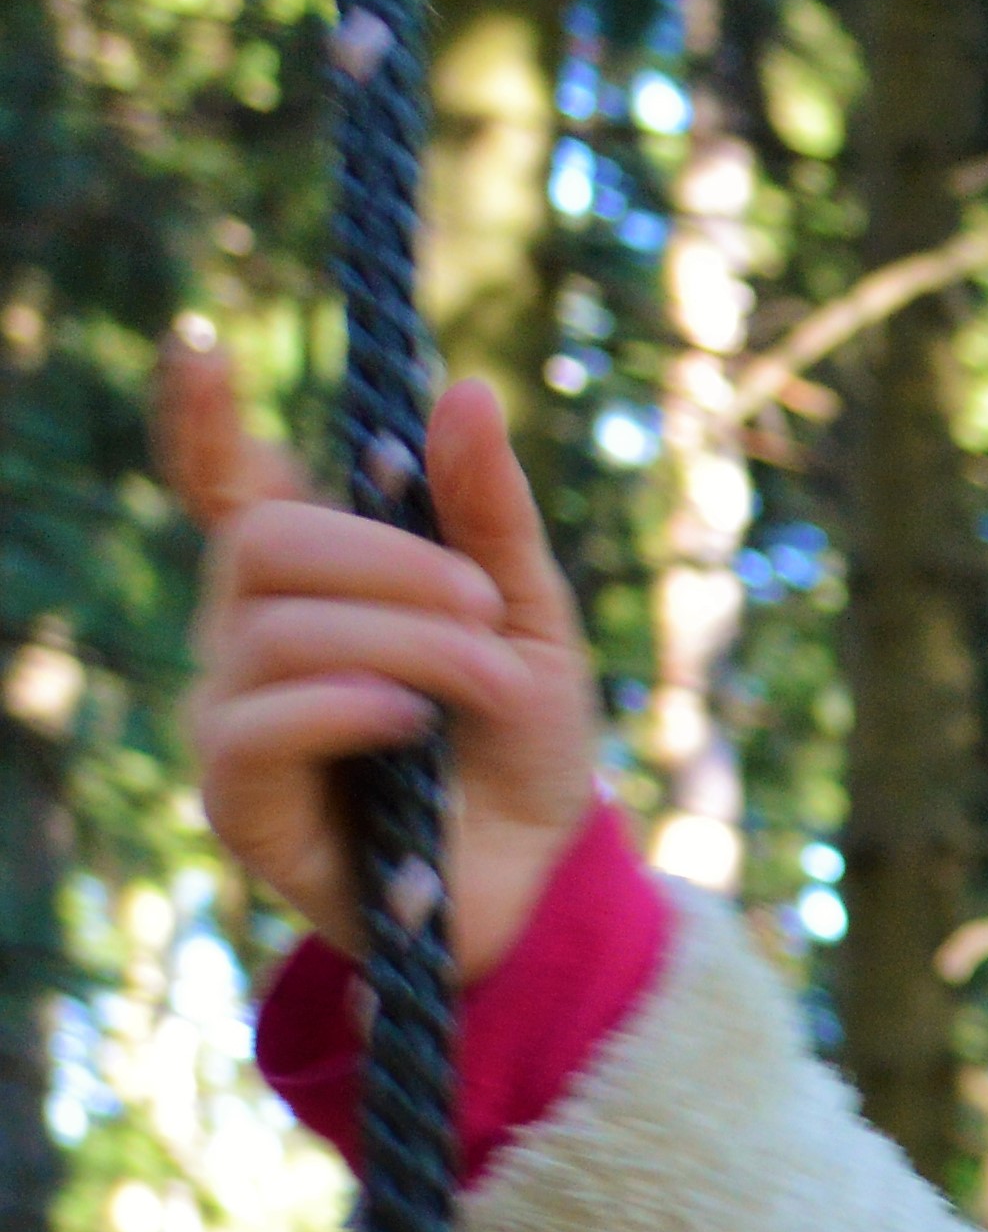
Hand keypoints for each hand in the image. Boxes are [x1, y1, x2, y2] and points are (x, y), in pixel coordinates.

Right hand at [161, 336, 603, 983]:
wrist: (540, 883)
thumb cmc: (521, 748)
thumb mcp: (530, 620)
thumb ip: (490, 515)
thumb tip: (463, 392)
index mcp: (318, 579)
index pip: (231, 484)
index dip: (206, 419)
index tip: (203, 347)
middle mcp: (253, 633)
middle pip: (266, 542)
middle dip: (388, 560)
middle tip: (482, 608)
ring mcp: (234, 712)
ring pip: (277, 628)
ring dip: (407, 643)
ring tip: (491, 683)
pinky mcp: (238, 796)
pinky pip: (258, 721)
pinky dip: (346, 703)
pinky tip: (411, 721)